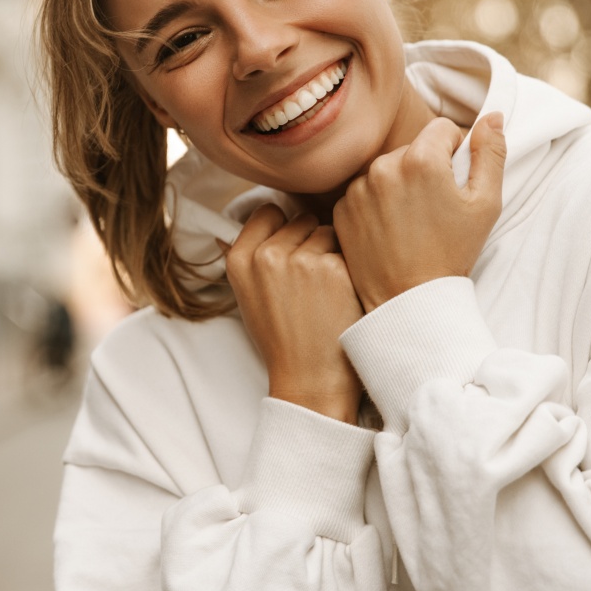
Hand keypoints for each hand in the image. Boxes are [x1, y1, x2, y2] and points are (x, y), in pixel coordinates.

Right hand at [220, 205, 364, 423]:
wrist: (310, 379)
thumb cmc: (284, 337)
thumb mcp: (251, 294)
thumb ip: (256, 253)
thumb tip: (269, 211)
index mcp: (239, 259)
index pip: (268, 211)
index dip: (285, 227)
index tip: (292, 248)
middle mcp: (266, 256)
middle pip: (301, 218)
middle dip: (311, 239)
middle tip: (311, 281)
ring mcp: (300, 260)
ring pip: (328, 230)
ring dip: (333, 251)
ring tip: (326, 290)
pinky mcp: (334, 268)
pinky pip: (349, 248)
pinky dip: (351, 267)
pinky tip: (343, 296)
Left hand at [333, 113, 505, 311]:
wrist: (409, 301)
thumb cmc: (452, 253)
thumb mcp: (485, 204)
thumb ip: (491, 153)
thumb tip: (493, 116)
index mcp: (422, 159)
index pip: (442, 129)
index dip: (455, 153)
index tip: (454, 184)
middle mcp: (384, 166)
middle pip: (412, 149)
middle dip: (425, 169)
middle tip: (435, 209)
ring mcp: (358, 188)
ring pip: (387, 169)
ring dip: (400, 185)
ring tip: (412, 222)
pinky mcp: (341, 209)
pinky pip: (364, 191)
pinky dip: (377, 204)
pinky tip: (391, 230)